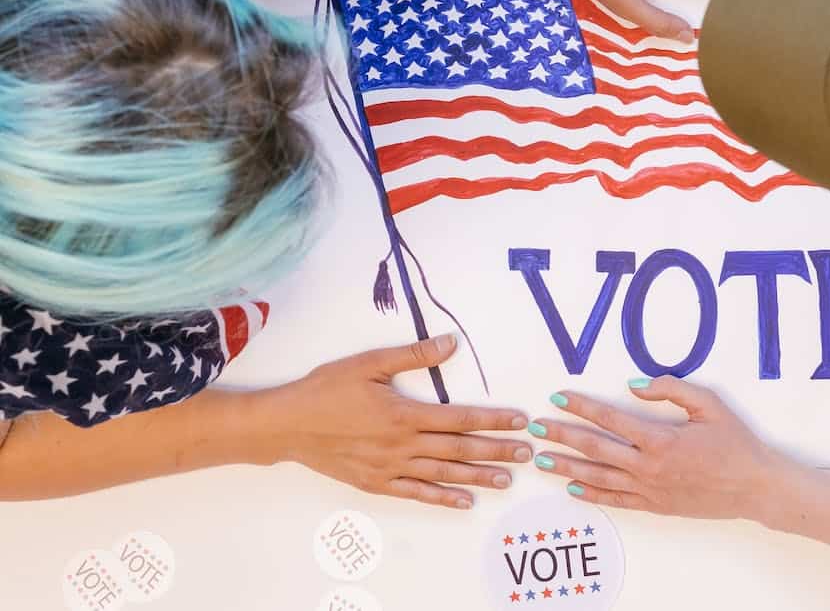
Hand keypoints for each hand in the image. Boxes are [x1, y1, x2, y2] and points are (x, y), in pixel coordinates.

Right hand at [261, 334, 531, 508]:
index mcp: (404, 414)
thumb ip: (413, 355)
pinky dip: (442, 498)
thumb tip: (451, 343)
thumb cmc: (326, 389)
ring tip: (507, 478)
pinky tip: (464, 501)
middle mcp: (402, 445)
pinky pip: (416, 493)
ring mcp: (390, 468)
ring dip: (477, 476)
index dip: (492, 419)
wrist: (287, 425)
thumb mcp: (368, 363)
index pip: (460, 418)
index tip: (519, 421)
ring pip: (443, 474)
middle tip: (527, 453)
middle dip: (496, 450)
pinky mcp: (376, 483)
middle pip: (459, 449)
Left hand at [528, 376, 778, 518]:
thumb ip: (671, 389)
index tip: (558, 397)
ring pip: (598, 478)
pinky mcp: (655, 506)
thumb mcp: (709, 404)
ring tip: (541, 460)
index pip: (610, 418)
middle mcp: (649, 466)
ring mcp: (650, 489)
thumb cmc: (734, 442)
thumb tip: (634, 384)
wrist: (754, 486)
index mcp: (661, 439)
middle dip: (561, 436)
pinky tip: (572, 489)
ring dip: (567, 468)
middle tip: (535, 428)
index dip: (581, 406)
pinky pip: (616, 500)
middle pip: (595, 449)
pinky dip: (592, 495)